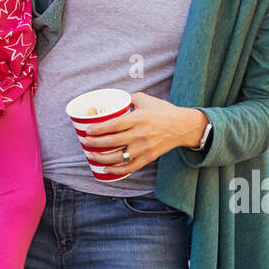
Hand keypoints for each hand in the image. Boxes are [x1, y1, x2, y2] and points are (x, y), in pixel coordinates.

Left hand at [81, 92, 208, 174]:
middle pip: (113, 142)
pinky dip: (117, 170)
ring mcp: (145, 148)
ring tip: (91, 156)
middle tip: (85, 142)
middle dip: (95, 143)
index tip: (88, 131)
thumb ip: (129, 98)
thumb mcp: (146, 100)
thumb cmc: (163, 111)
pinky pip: (130, 167)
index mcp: (138, 118)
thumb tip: (114, 98)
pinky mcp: (149, 157)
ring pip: (119, 157)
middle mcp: (141, 134)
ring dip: (102, 158)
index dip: (98, 129)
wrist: (183, 126)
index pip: (114, 125)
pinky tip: (106, 168)